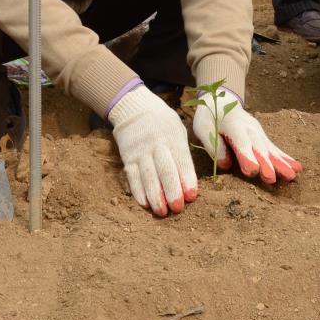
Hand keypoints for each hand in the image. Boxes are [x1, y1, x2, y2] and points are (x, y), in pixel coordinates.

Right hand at [109, 86, 197, 216]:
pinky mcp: (127, 157)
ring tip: (162, 212)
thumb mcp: (177, 129)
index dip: (187, 179)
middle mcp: (156, 145)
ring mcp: (140, 151)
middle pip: (165, 170)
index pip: (181, 160)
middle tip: (178, 208)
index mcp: (173, 137)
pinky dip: (138, 191)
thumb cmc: (162, 121)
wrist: (133, 107)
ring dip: (155, 196)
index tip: (192, 196)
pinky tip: (145, 204)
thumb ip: (182, 152)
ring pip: (148, 176)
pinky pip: (132, 176)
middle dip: (172, 190)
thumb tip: (189, 180)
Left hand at [190, 88, 299, 183]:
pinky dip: (285, 157)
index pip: (241, 143)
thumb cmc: (210, 116)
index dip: (247, 157)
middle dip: (266, 164)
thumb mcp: (203, 128)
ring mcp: (258, 131)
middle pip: (259, 147)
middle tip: (272, 179)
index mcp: (233, 125)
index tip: (253, 171)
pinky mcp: (262, 136)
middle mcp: (249, 128)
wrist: (222, 98)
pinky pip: (274, 148)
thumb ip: (214, 145)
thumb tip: (225, 164)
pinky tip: (297, 167)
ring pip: (270, 149)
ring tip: (292, 175)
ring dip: (281, 163)